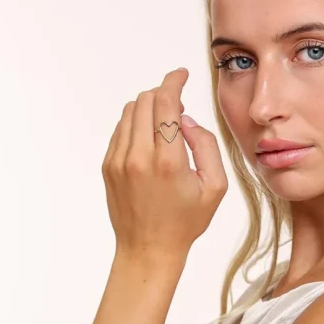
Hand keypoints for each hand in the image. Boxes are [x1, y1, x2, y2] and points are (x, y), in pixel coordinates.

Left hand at [102, 67, 227, 257]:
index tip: (181, 74)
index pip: (165, 103)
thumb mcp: (214, 187)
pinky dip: (135, 123)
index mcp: (168, 162)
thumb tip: (186, 120)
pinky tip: (150, 139)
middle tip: (178, 104)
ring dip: (148, 107)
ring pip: (129, 112)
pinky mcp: (108, 166)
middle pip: (145, 101)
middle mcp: (138, 157)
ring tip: (164, 124)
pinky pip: (120, 129)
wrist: (148, 249)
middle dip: (163, 93)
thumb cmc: (185, 222)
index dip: (173, 81)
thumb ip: (205, 145)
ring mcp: (119, 161)